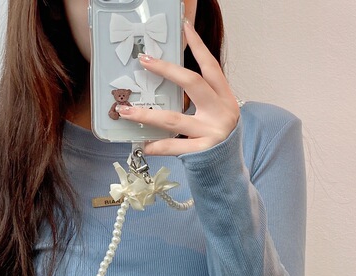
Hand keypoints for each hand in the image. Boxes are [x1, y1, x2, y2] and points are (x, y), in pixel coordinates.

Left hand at [116, 20, 239, 155]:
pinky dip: (157, 146)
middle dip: (167, 70)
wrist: (229, 168)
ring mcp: (212, 132)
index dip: (198, 47)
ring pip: (175, 119)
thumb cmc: (219, 137)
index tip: (184, 27)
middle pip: (192, 83)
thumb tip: (170, 82)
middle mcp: (221, 112)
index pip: (211, 67)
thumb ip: (202, 99)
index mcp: (225, 98)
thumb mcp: (217, 113)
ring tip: (125, 112)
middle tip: (144, 60)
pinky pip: (174, 146)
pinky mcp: (203, 152)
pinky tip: (144, 145)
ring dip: (147, 115)